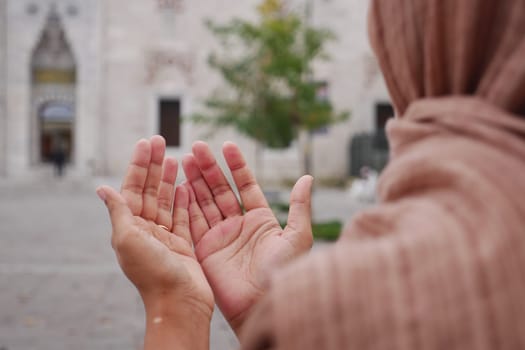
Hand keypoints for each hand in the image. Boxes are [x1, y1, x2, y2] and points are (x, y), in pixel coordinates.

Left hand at [97, 136, 213, 348]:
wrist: (179, 302)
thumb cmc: (151, 273)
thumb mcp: (127, 239)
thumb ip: (119, 211)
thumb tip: (101, 188)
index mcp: (130, 227)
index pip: (133, 189)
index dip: (139, 165)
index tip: (147, 144)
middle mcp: (146, 230)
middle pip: (151, 191)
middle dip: (155, 166)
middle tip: (161, 140)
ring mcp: (166, 237)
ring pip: (168, 201)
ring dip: (170, 180)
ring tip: (176, 158)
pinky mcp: (184, 244)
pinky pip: (184, 217)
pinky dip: (185, 200)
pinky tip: (187, 185)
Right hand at [182, 141, 312, 333]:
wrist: (262, 304)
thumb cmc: (284, 272)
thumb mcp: (298, 236)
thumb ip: (300, 206)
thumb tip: (307, 177)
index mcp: (261, 220)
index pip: (246, 185)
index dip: (237, 166)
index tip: (227, 145)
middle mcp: (239, 225)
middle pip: (221, 190)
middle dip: (210, 168)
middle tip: (198, 146)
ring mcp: (220, 236)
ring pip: (205, 201)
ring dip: (195, 180)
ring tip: (186, 158)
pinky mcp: (205, 249)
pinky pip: (194, 221)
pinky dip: (187, 203)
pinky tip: (180, 185)